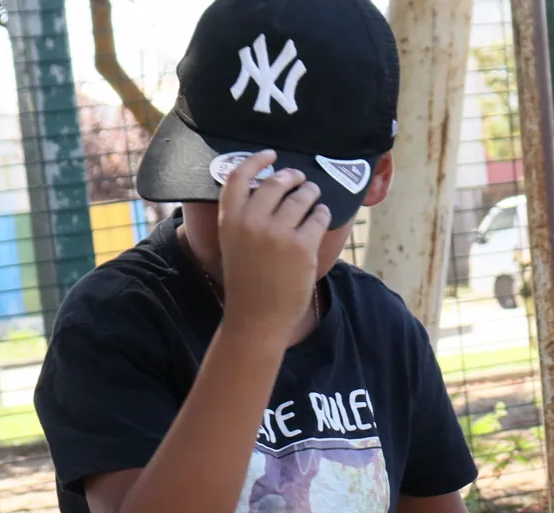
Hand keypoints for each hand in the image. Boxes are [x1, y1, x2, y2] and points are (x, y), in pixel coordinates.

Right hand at [215, 149, 327, 335]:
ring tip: (314, 197)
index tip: (271, 154)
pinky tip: (321, 216)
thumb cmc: (247, 282)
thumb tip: (271, 188)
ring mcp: (279, 233)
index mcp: (230, 220)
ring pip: (302, 196)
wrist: (257, 318)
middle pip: (277, 182)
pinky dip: (322, 214)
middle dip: (293, 176)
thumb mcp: (234, 244)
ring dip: (311, 193)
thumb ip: (245, 217)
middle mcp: (252, 221)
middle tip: (300, 179)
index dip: (256, 160)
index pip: (239, 176)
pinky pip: (319, 216)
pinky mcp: (302, 245)